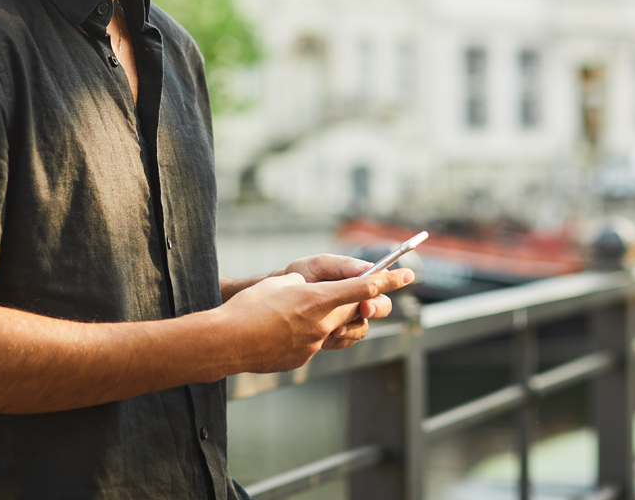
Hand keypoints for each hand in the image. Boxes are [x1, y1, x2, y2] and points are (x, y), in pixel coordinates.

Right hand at [219, 268, 414, 373]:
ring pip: (339, 330)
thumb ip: (305, 284)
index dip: (390, 280)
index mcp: (317, 299)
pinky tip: (286, 330)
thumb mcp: (280, 282)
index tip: (408, 274)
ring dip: (338, 319)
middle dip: (364, 302)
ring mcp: (313, 346)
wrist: (227, 342)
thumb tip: (314, 292)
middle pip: (356, 311)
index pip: (363, 287)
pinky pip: (316, 344)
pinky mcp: (302, 360)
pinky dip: (310, 334)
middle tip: (364, 295)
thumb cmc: (250, 306)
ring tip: (316, 311)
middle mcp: (321, 324)